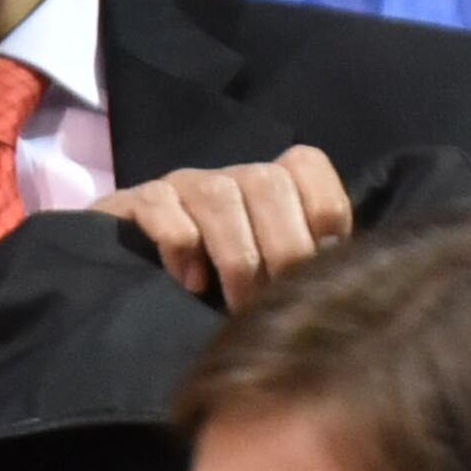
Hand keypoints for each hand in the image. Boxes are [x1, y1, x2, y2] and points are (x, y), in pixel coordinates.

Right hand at [89, 146, 352, 307]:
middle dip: (282, 247)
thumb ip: (303, 272)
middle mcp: (230, 179)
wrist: (124, 291)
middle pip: (270, 182)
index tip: (320, 267)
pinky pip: (160, 202)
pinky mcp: (133, 203)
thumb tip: (345, 285)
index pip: (307, 166)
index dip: (323, 213)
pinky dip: (178, 239)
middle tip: (275, 302)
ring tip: (237, 304)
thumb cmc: (217, 294)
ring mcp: (182, 187)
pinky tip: (187, 282)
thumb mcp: (268, 283)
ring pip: (220, 192)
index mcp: (270, 189)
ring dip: (236, 255)